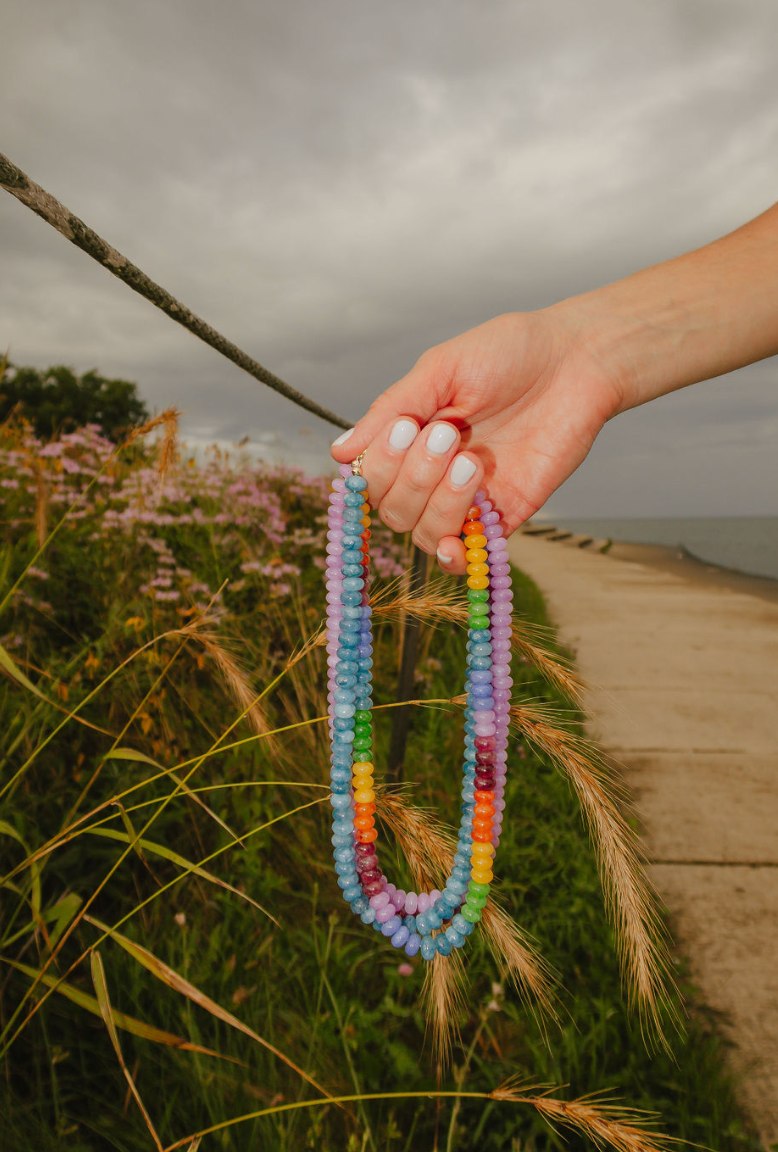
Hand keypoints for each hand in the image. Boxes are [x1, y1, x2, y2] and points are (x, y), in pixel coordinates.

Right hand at [330, 307, 623, 572]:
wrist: (577, 360)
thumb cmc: (508, 353)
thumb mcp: (440, 370)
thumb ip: (391, 410)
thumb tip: (341, 454)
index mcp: (411, 438)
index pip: (370, 478)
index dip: (379, 464)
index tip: (407, 428)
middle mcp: (433, 474)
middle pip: (393, 510)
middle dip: (413, 477)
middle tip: (448, 434)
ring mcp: (467, 498)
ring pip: (424, 534)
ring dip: (439, 503)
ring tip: (471, 460)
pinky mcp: (503, 515)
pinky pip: (467, 557)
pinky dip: (454, 557)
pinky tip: (456, 542)